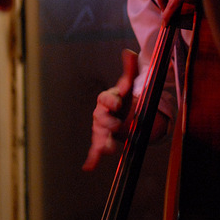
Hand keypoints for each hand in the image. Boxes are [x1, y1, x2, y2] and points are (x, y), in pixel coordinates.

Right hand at [83, 49, 137, 170]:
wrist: (121, 115)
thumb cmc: (123, 99)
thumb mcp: (128, 84)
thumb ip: (130, 69)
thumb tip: (129, 52)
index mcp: (107, 99)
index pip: (106, 98)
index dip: (111, 100)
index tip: (118, 102)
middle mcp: (101, 114)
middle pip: (101, 118)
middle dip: (108, 122)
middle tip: (117, 125)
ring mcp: (101, 129)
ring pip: (99, 135)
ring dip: (103, 142)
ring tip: (109, 148)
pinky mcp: (102, 141)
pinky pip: (95, 150)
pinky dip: (92, 159)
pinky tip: (89, 167)